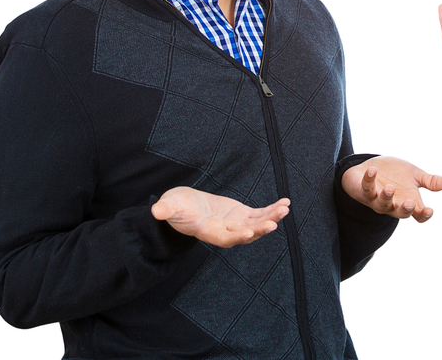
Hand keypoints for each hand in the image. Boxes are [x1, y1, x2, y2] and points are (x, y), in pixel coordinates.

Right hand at [152, 187, 289, 247]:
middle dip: (260, 229)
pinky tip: (285, 204)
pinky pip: (259, 214)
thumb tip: (156, 211)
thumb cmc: (175, 207)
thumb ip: (165, 210)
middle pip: (245, 233)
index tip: (251, 232)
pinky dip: (271, 210)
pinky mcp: (241, 214)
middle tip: (274, 223)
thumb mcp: (168, 206)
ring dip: (271, 218)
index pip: (225, 238)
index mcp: (208, 231)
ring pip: (256, 224)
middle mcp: (224, 230)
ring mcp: (235, 223)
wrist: (184, 206)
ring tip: (284, 209)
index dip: (238, 236)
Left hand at [342, 156, 441, 222]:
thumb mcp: (414, 176)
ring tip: (390, 188)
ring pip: (381, 204)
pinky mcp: (364, 191)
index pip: (418, 214)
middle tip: (410, 203)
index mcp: (407, 202)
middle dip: (404, 209)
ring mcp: (377, 199)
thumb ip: (430, 181)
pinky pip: (366, 188)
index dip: (424, 215)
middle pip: (400, 213)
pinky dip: (369, 179)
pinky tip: (372, 171)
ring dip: (386, 197)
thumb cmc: (394, 175)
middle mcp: (393, 204)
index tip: (430, 210)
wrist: (371, 169)